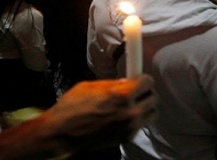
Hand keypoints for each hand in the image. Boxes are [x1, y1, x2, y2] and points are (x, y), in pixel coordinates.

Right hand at [42, 75, 158, 152]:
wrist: (62, 133)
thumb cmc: (72, 107)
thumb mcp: (90, 86)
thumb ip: (112, 84)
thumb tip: (127, 82)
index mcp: (121, 95)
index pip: (148, 82)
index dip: (142, 79)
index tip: (138, 79)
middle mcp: (129, 112)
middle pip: (154, 97)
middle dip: (145, 92)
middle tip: (135, 92)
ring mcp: (129, 127)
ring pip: (152, 113)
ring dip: (145, 107)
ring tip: (131, 105)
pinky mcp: (126, 138)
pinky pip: (141, 125)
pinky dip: (136, 120)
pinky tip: (122, 117)